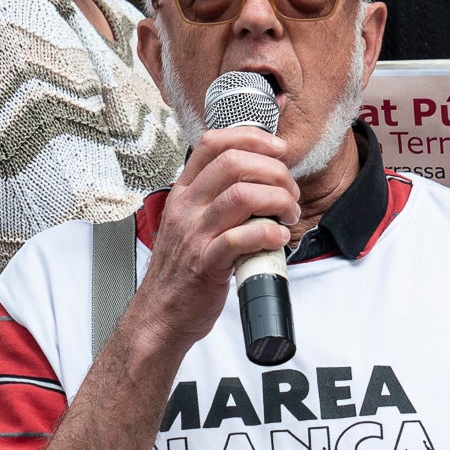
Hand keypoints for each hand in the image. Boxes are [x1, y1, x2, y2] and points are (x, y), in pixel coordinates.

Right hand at [129, 127, 300, 348]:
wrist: (160, 312)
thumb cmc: (181, 268)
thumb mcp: (189, 222)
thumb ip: (215, 198)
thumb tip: (260, 179)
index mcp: (183, 192)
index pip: (213, 143)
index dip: (251, 137)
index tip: (277, 149)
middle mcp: (186, 207)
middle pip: (233, 163)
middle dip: (274, 171)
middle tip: (289, 192)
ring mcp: (194, 234)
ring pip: (242, 195)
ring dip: (278, 200)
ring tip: (288, 215)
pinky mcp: (207, 263)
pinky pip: (242, 238)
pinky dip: (269, 234)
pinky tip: (278, 239)